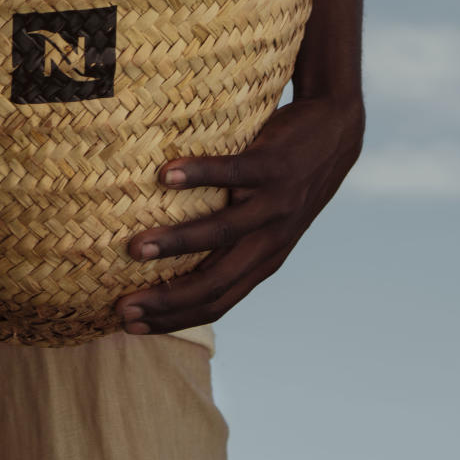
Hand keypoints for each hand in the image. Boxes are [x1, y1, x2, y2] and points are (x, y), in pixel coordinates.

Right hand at [115, 96, 363, 334]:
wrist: (335, 134)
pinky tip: (167, 175)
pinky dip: (199, 175)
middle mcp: (269, 240)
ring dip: (176, 244)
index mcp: (264, 260)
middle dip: (167, 300)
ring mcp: (273, 204)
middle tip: (123, 307)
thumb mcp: (268, 224)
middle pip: (216, 283)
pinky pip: (233, 173)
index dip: (174, 319)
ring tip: (136, 249)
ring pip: (222, 233)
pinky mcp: (274, 167)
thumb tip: (176, 259)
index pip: (217, 303)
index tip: (130, 325)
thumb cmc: (286, 180)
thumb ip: (233, 245)